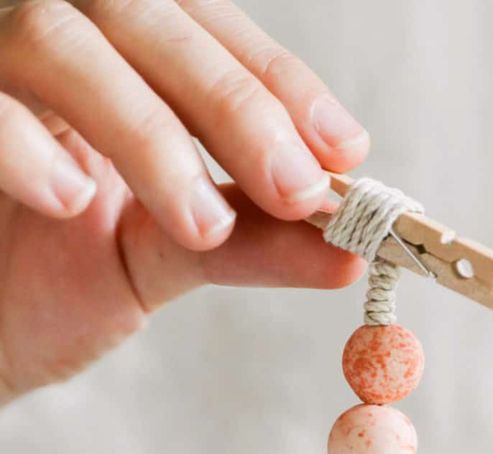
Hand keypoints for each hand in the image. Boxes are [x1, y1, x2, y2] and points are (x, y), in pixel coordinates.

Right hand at [0, 0, 367, 398]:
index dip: (276, 81)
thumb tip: (348, 253)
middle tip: (296, 188)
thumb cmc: (54, 277)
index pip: (204, 28)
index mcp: (118, 59)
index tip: (344, 151)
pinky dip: (23, 144)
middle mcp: (56, 38)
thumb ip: (247, 245)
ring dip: (145, 132)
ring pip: (60, 43)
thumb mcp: (162, 257)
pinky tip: (72, 199)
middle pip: (144, 16)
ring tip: (201, 221)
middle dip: (233, 103)